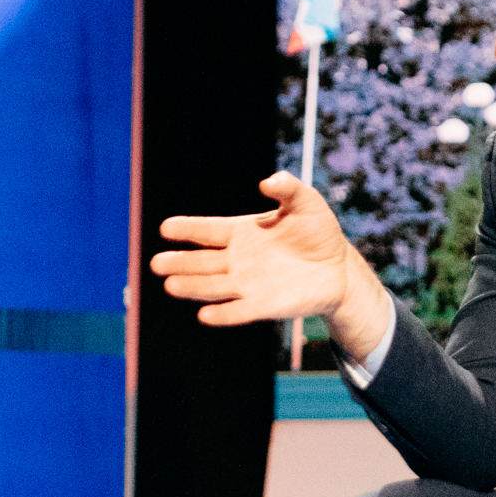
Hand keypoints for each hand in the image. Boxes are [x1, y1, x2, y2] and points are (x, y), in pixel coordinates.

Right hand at [151, 173, 391, 359]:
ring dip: (193, 287)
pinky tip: (205, 315)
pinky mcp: (263, 306)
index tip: (166, 228)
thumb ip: (287, 188)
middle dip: (180, 262)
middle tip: (157, 263)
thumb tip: (268, 182)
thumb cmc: (318, 231)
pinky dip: (223, 314)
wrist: (338, 268)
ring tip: (171, 286)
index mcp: (241, 232)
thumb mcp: (306, 202)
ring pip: (213, 286)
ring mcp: (248, 284)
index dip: (188, 229)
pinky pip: (239, 310)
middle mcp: (238, 259)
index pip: (208, 230)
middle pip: (202, 262)